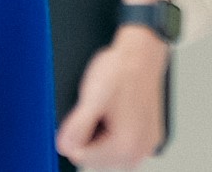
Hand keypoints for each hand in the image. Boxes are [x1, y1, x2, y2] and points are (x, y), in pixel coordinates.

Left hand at [56, 25, 167, 165]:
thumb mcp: (92, 97)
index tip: (83, 112)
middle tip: (97, 108)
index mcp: (127, 146)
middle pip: (94, 158)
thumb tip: (64, 146)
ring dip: (98, 134)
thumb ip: (76, 127)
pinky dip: (111, 132)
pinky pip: (120, 144)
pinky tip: (114, 112)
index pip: (81, 156)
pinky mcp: (147, 137)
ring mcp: (146, 145)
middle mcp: (140, 151)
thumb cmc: (122, 70)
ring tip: (106, 108)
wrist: (142, 53)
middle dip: (88, 136)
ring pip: (106, 153)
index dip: (74, 133)